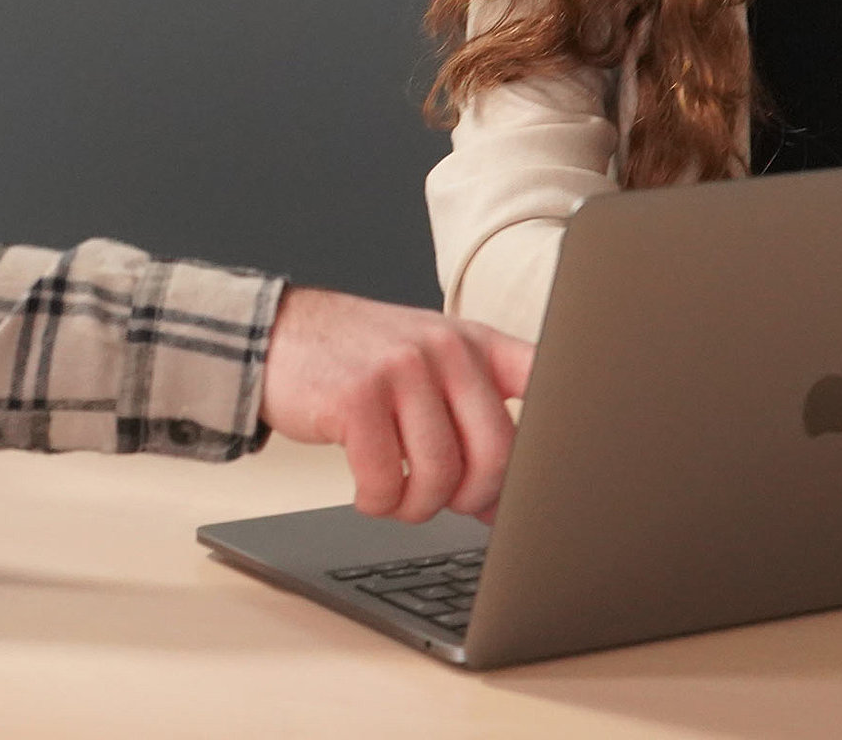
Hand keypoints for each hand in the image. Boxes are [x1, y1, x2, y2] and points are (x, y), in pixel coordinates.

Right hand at [257, 286, 533, 523]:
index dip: (563, 433)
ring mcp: (401, 369)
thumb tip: (503, 504)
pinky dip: (378, 503)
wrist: (278, 334)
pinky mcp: (356, 397)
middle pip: (497, 454)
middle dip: (476, 498)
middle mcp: (445, 349)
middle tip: (450, 502)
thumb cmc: (359, 360)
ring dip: (419, 507)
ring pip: (442, 476)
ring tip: (400, 497)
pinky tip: (368, 491)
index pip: (546, 379)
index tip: (560, 478)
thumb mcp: (427, 367)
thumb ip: (470, 421)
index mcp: (474, 342)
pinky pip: (386, 482)